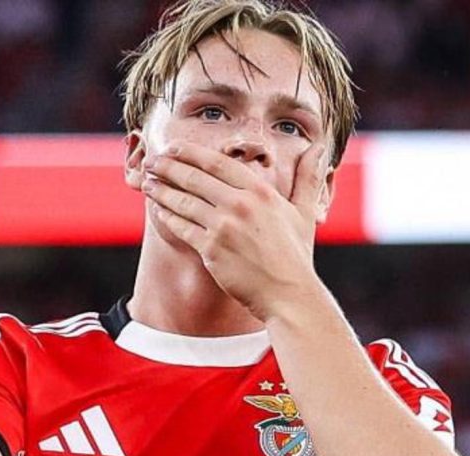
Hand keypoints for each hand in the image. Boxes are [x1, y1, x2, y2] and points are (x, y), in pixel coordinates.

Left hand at [141, 142, 327, 319]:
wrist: (289, 294)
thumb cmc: (296, 255)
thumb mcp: (305, 211)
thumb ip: (308, 177)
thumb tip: (321, 147)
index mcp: (260, 191)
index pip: (217, 162)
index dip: (190, 153)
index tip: (173, 148)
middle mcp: (239, 204)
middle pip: (194, 177)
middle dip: (168, 166)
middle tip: (151, 161)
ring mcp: (223, 227)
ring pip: (183, 200)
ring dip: (161, 189)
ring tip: (148, 182)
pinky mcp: (211, 249)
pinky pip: (181, 227)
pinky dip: (167, 216)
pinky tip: (158, 209)